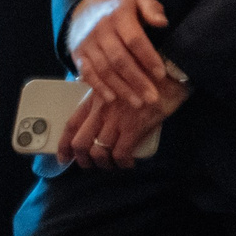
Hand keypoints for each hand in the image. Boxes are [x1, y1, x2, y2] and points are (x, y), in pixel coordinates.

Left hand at [58, 77, 183, 168]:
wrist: (172, 70)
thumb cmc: (149, 73)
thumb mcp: (120, 79)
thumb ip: (107, 92)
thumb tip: (99, 105)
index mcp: (96, 97)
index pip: (71, 124)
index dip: (64, 144)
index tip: (64, 156)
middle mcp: (101, 110)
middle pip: (80, 143)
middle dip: (82, 159)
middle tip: (90, 164)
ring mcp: (117, 119)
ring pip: (98, 151)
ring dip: (103, 163)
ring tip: (111, 165)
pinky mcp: (134, 127)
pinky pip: (121, 153)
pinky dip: (122, 163)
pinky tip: (128, 163)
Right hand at [64, 0, 171, 108]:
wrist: (86, 6)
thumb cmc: (120, 7)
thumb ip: (152, 8)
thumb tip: (162, 22)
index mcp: (119, 16)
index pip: (135, 40)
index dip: (148, 58)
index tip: (161, 74)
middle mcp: (101, 31)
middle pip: (119, 60)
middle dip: (137, 81)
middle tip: (152, 97)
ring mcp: (87, 44)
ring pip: (104, 70)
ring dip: (121, 88)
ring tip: (137, 102)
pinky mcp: (78, 54)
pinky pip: (87, 73)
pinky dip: (99, 87)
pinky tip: (112, 98)